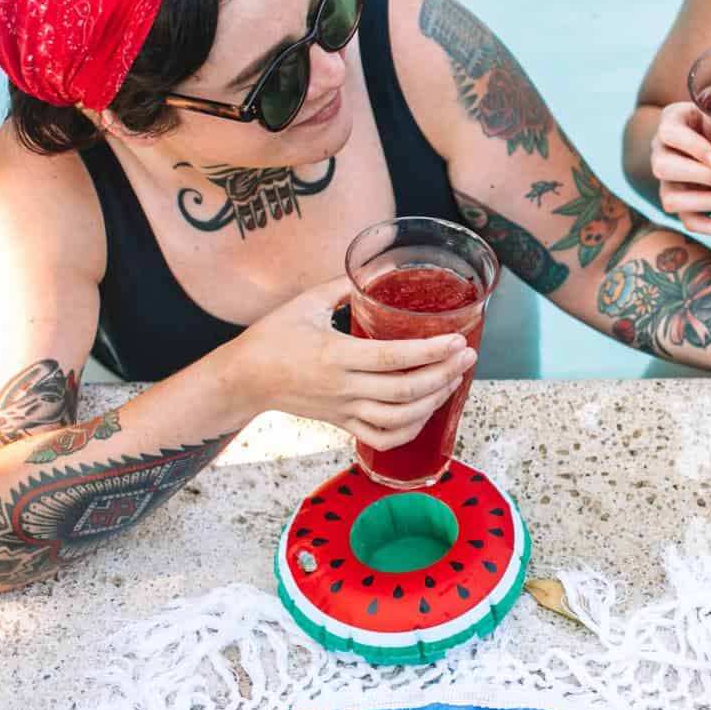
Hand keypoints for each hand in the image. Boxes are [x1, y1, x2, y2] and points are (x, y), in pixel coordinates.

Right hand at [216, 275, 476, 449]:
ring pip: (398, 418)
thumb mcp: (304, 303)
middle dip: (444, 374)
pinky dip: (409, 431)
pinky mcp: (340, 423)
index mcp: (336, 355)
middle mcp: (343, 387)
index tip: (457, 340)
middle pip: (405, 390)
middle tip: (468, 356)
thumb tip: (372, 271)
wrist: (242, 379)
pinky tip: (425, 413)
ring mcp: (343, 410)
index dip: (431, 351)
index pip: (395, 357)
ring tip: (453, 381)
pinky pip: (380, 437)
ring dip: (432, 403)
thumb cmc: (270, 337)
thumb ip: (342, 288)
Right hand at [650, 101, 710, 235]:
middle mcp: (662, 152)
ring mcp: (668, 182)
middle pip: (663, 168)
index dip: (692, 148)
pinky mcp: (680, 203)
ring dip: (706, 203)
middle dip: (698, 177)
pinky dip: (710, 226)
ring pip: (671, 199)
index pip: (671, 134)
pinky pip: (687, 221)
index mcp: (671, 123)